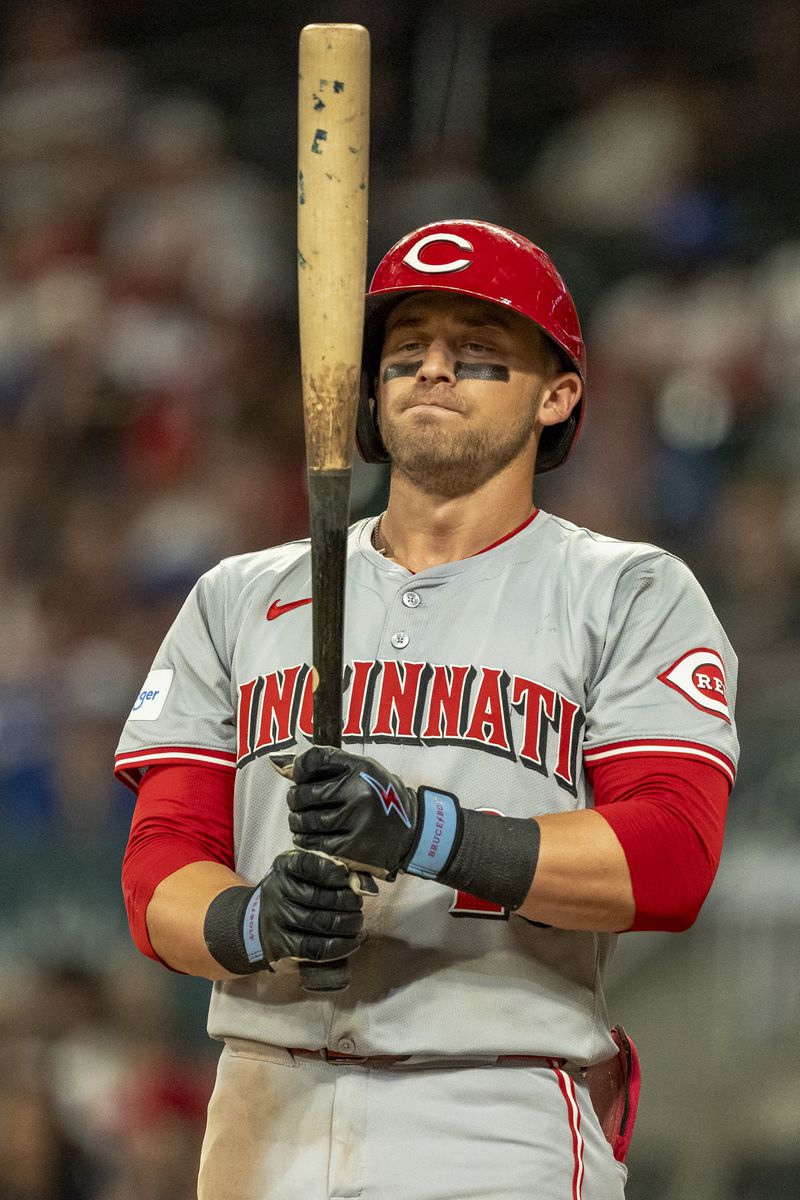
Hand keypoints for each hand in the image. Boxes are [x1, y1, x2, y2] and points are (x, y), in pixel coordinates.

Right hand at [204, 849, 364, 974]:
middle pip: (318, 897)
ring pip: (318, 923)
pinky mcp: (281, 945)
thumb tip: (365, 886)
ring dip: (346, 924)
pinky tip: (352, 942)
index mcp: (284, 866)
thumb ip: (331, 872)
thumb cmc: (292, 893)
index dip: (331, 870)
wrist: (255, 924)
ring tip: (357, 923)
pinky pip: (314, 948)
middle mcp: (276, 890)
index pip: (308, 864)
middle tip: (357, 904)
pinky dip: (339, 946)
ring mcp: (276, 919)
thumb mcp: (302, 873)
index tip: (346, 877)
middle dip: (347, 902)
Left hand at [287, 746, 461, 880]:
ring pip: (305, 821)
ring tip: (302, 820)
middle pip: (304, 793)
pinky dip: (306, 840)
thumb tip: (279, 764)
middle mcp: (358, 793)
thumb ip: (326, 766)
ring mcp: (355, 823)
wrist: (413, 831)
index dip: (300, 766)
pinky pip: (314, 844)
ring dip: (297, 821)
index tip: (299, 775)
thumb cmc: (380, 796)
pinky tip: (311, 837)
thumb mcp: (362, 771)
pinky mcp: (351, 849)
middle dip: (295, 798)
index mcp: (361, 769)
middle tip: (299, 801)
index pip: (315, 758)